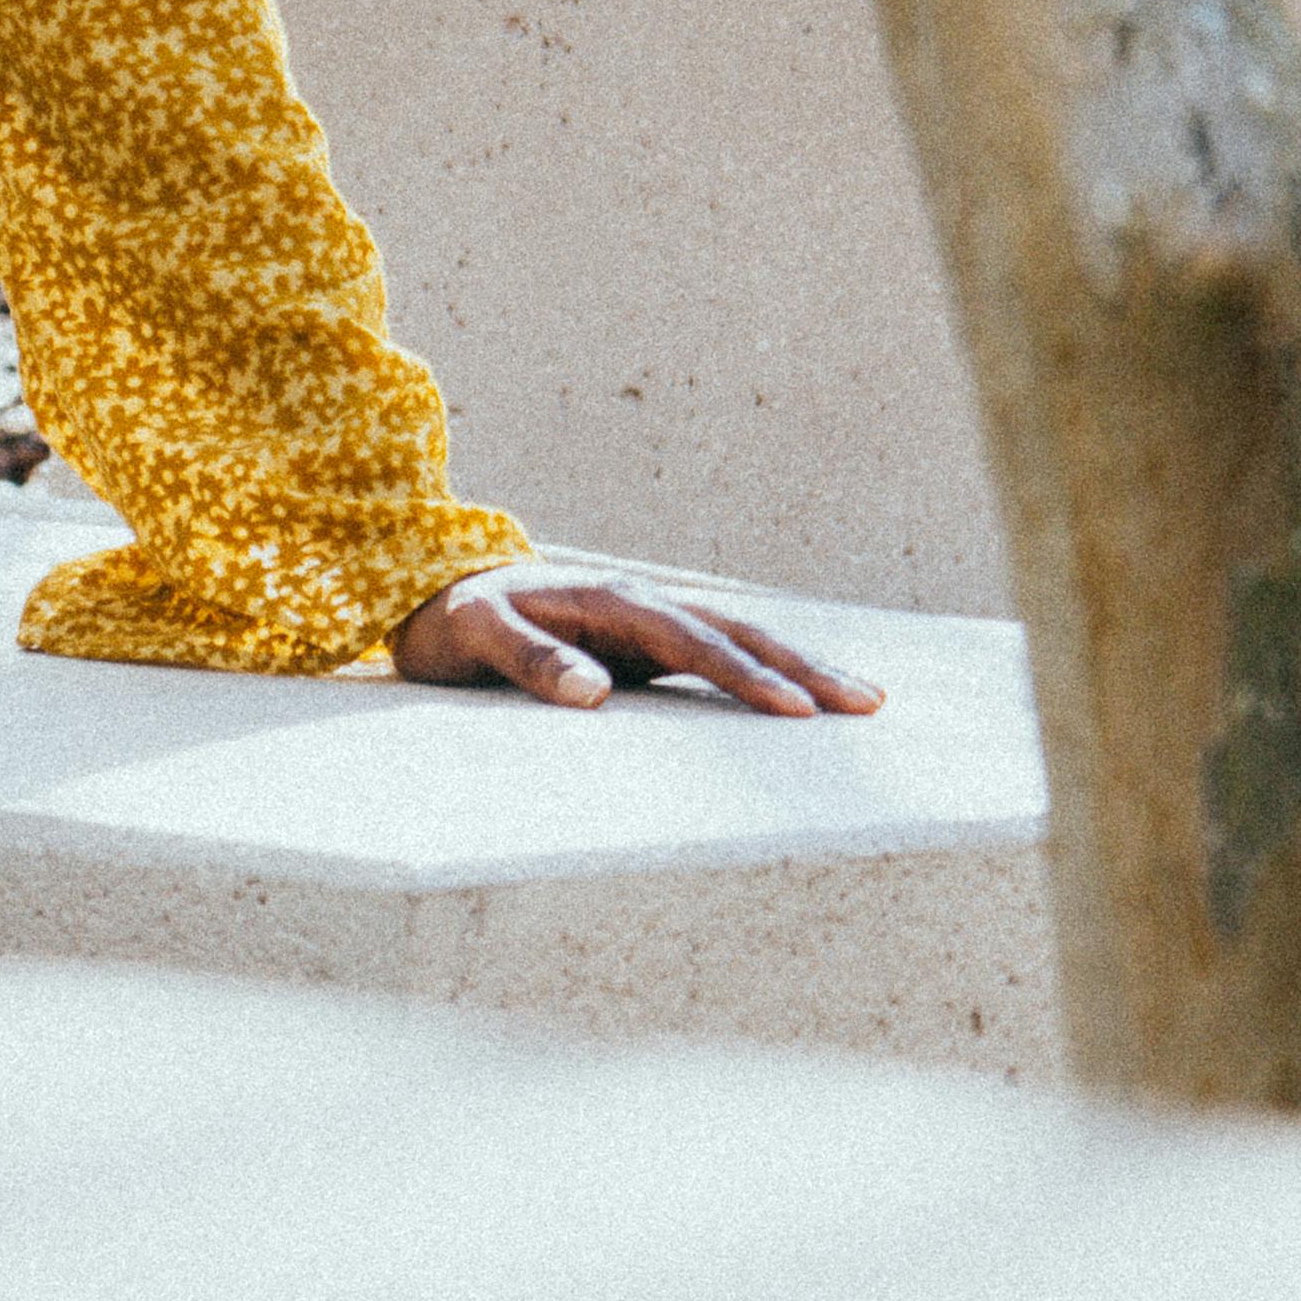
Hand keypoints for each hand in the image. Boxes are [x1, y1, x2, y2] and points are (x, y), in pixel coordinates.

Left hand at [389, 563, 881, 716]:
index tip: (795, 707)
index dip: (744, 675)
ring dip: (799, 665)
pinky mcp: (644, 645)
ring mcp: (646, 622)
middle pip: (735, 632)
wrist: (433, 593)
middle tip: (867, 703)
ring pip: (738, 638)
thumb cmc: (451, 623)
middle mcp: (639, 604)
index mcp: (607, 600)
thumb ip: (529, 661)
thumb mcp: (472, 639)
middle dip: (803, 666)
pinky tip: (804, 698)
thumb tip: (596, 693)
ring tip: (864, 698)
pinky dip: (766, 671)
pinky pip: (717, 655)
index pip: (690, 642)